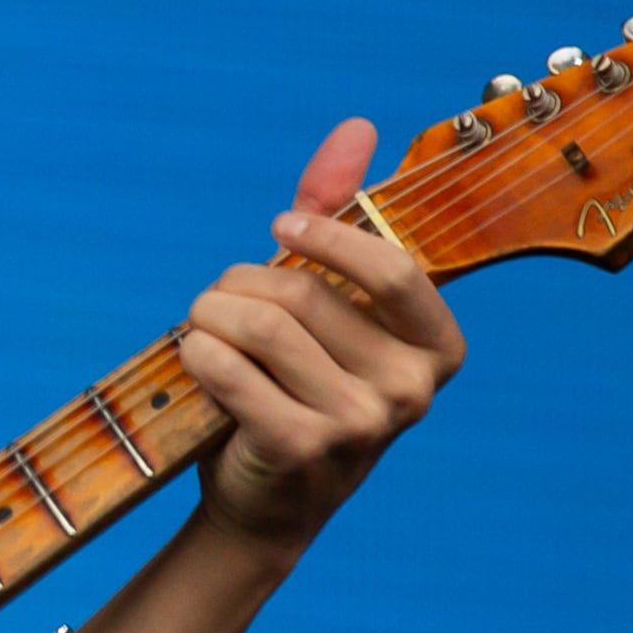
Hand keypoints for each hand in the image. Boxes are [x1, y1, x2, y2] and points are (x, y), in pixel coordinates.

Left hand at [177, 118, 465, 553]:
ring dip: (209, 317)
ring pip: (261, 327)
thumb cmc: (298, 388)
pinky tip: (194, 361)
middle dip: (239, 287)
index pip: (393, 267)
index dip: (328, 237)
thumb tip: (358, 126)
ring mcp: (362, 425)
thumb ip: (340, 216)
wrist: (267, 505)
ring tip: (200, 328)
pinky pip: (228, 368)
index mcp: (438, 348)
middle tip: (216, 303)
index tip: (276, 230)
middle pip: (304, 295)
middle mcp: (413, 390)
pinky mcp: (302, 448)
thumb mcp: (328, 305)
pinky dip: (196, 354)